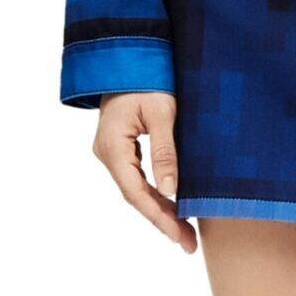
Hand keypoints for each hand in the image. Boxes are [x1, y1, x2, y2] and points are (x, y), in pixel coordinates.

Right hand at [93, 92, 196, 251]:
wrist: (130, 52)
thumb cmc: (148, 77)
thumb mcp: (162, 112)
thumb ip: (165, 151)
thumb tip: (172, 191)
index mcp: (113, 147)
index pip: (136, 193)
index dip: (159, 217)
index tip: (180, 236)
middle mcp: (107, 153)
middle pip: (135, 196)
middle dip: (162, 219)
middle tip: (188, 243)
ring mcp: (111, 150)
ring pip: (135, 188)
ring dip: (159, 208)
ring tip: (184, 231)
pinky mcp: (120, 146)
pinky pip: (136, 176)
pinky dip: (154, 192)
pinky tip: (171, 204)